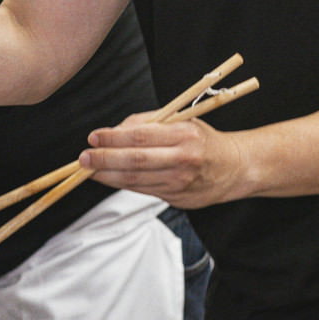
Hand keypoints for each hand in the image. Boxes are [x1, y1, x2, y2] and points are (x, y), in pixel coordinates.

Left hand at [78, 113, 249, 208]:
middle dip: (104, 159)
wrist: (234, 168)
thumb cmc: (204, 141)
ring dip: (108, 176)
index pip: (140, 136)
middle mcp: (183, 159)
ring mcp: (180, 182)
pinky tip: (109, 178)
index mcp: (184, 135)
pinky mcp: (177, 198)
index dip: (113, 138)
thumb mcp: (182, 121)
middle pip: (135, 160)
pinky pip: (143, 190)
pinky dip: (123, 184)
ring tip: (89, 170)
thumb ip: (149, 122)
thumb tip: (116, 130)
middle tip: (83, 158)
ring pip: (136, 180)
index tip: (94, 136)